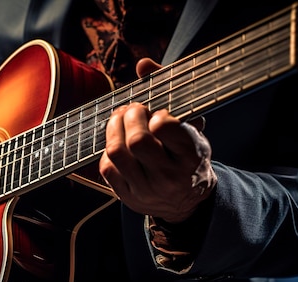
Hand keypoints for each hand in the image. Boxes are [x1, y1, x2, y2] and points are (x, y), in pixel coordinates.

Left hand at [98, 59, 215, 222]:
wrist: (186, 201)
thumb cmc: (187, 156)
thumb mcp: (190, 127)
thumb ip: (169, 93)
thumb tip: (143, 64)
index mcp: (190, 156)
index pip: (165, 127)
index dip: (156, 114)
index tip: (158, 114)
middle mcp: (170, 176)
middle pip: (137, 140)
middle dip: (130, 116)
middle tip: (133, 110)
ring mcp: (147, 189)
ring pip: (116, 152)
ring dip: (113, 128)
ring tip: (121, 121)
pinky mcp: (128, 196)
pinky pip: (106, 168)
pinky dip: (108, 150)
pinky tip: (118, 144)